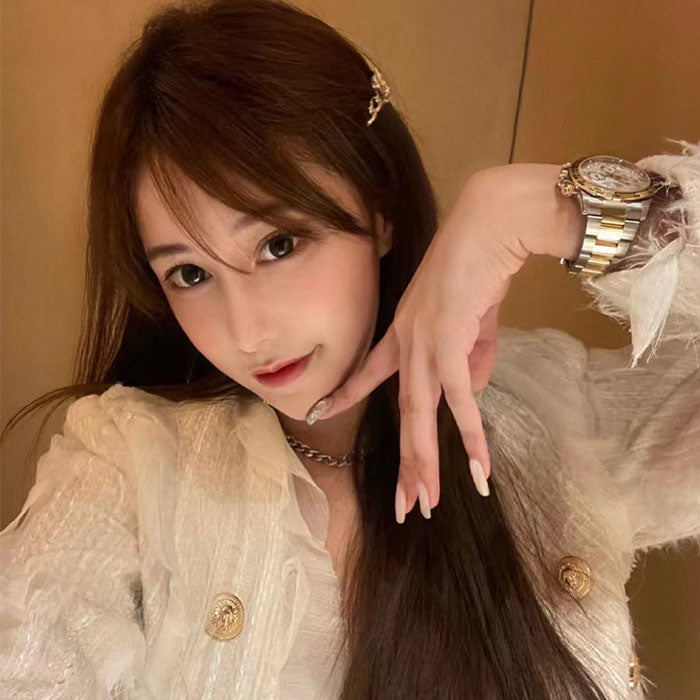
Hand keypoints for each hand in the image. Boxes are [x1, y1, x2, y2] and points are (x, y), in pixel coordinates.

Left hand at [305, 164, 580, 520]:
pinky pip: (458, 399)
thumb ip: (472, 359)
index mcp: (403, 333)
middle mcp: (406, 343)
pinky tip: (477, 468)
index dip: (344, 392)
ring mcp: (423, 345)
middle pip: (400, 412)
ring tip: (428, 504)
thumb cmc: (477, 267)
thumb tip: (473, 394)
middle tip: (403, 505)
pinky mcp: (448, 343)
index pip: (367, 370)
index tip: (317, 410)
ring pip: (420, 415)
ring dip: (426, 464)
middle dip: (403, 463)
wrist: (490, 226)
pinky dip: (469, 434)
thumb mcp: (473, 323)